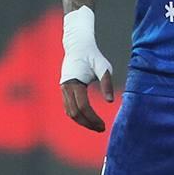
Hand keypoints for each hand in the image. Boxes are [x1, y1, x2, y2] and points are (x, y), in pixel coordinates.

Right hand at [60, 6, 114, 131]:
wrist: (78, 46)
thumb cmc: (93, 56)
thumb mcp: (104, 67)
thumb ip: (107, 83)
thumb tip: (110, 101)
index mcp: (75, 82)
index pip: (83, 106)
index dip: (93, 118)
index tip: (103, 125)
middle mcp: (66, 87)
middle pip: (74, 113)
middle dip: (88, 123)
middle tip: (101, 128)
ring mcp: (63, 88)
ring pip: (70, 112)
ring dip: (82, 121)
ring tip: (96, 126)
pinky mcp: (64, 89)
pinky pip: (68, 107)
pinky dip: (77, 115)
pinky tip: (88, 118)